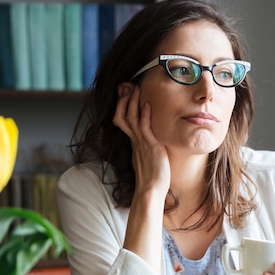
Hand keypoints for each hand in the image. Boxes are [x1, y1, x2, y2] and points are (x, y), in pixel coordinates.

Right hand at [113, 84, 170, 199]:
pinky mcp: (149, 147)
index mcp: (134, 141)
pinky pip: (144, 128)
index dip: (122, 105)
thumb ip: (148, 147)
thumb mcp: (148, 157)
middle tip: (125, 85)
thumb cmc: (153, 176)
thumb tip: (152, 142)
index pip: (122, 119)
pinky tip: (147, 104)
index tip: (125, 92)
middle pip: (121, 115)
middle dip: (123, 99)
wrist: (151, 190)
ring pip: (131, 118)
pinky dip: (144, 115)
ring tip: (135, 88)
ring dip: (132, 102)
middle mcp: (134, 140)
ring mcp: (141, 143)